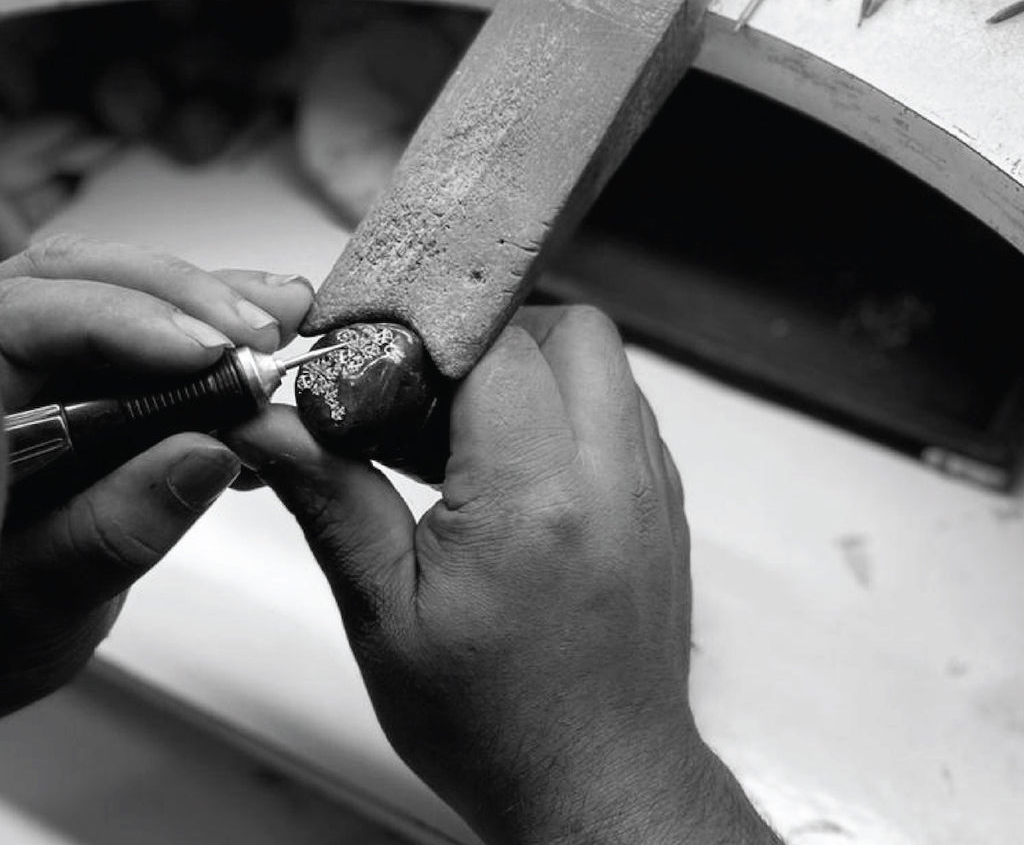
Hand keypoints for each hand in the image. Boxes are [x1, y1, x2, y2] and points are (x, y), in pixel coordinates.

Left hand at [0, 234, 312, 714]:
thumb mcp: (40, 607)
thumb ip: (113, 531)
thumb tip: (206, 455)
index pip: (23, 320)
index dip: (123, 319)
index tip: (210, 350)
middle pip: (76, 281)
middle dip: (183, 296)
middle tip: (263, 330)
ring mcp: (37, 369)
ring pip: (116, 294)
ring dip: (208, 306)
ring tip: (280, 319)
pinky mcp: (81, 380)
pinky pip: (146, 335)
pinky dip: (211, 341)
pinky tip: (257, 358)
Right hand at [230, 306, 779, 844]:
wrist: (598, 782)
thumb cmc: (500, 722)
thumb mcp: (385, 616)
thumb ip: (332, 501)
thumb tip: (271, 429)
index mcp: (536, 500)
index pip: (500, 349)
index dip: (437, 338)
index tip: (396, 368)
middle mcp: (612, 480)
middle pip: (575, 332)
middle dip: (499, 342)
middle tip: (443, 396)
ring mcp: (651, 489)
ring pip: (606, 366)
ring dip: (539, 374)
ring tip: (479, 438)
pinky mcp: (664, 504)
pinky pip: (625, 413)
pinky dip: (573, 412)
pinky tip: (524, 471)